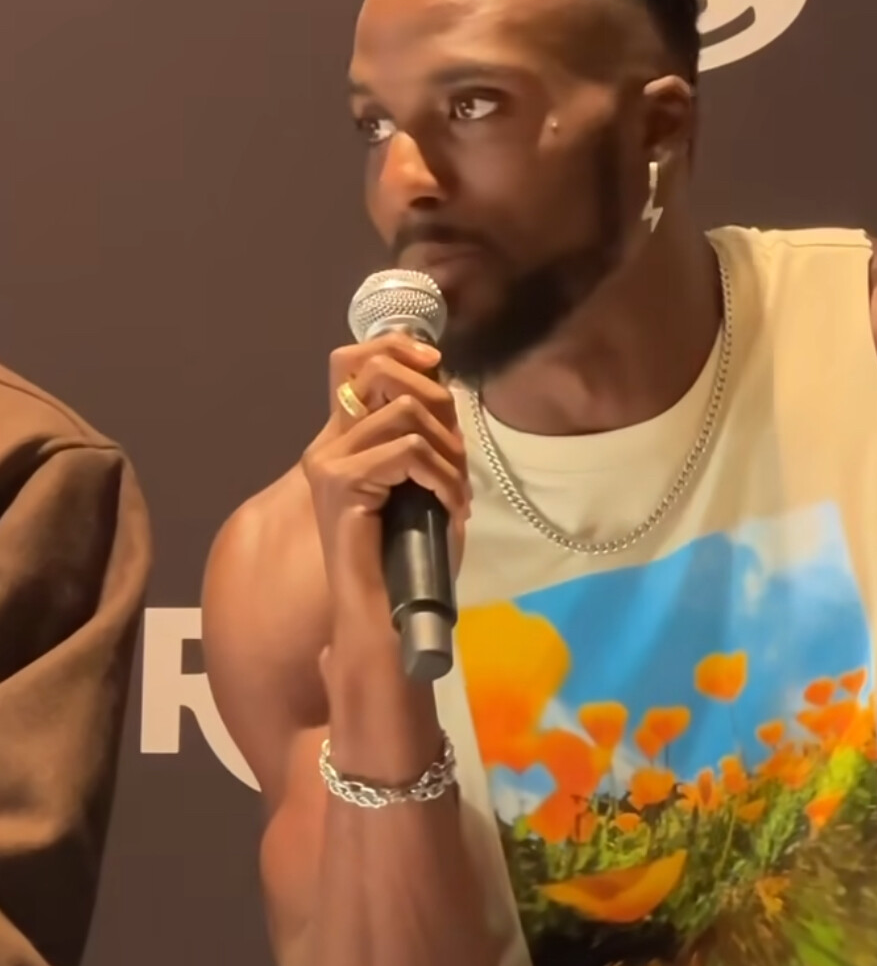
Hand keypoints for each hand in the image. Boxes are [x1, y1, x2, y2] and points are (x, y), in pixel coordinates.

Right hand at [302, 333, 470, 616]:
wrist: (384, 618)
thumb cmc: (409, 561)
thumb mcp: (422, 486)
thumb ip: (425, 438)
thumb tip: (447, 392)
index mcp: (344, 440)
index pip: (355, 359)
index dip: (398, 347)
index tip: (439, 366)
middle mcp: (328, 445)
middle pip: (385, 374)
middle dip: (441, 405)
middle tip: (458, 458)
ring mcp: (329, 463)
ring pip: (406, 413)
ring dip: (448, 452)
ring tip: (456, 493)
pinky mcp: (340, 484)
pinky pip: (409, 453)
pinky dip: (443, 478)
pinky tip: (451, 509)